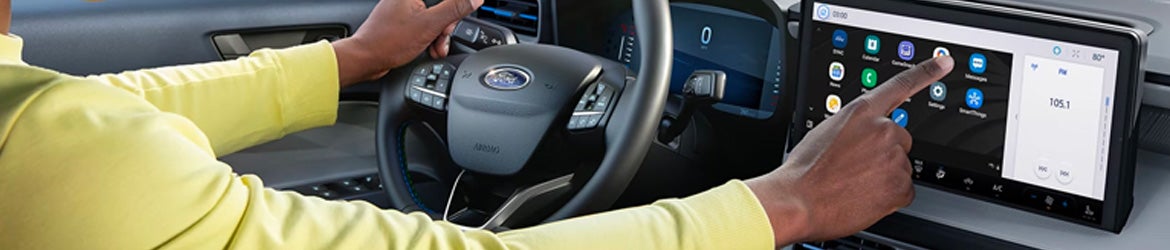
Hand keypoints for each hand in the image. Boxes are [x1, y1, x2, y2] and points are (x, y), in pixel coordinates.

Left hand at [333, 0, 482, 85]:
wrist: (365, 59)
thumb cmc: (388, 42)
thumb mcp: (429, 25)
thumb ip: (454, 9)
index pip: (444, 0)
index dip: (453, 9)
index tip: (450, 26)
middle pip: (440, 8)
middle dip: (445, 27)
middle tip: (441, 39)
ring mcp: (402, 9)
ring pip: (432, 19)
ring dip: (437, 36)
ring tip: (434, 49)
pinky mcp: (400, 22)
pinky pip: (422, 26)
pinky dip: (428, 38)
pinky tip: (427, 49)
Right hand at [746, 56, 953, 244]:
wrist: (798, 201)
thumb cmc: (805, 171)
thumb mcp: (825, 133)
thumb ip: (854, 128)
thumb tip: (865, 138)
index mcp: (861, 112)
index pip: (899, 86)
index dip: (926, 72)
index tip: (944, 63)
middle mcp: (882, 130)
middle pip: (900, 139)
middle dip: (885, 153)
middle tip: (857, 168)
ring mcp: (894, 158)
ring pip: (901, 167)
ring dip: (884, 177)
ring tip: (854, 183)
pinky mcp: (900, 186)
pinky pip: (904, 191)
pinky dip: (888, 197)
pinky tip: (864, 196)